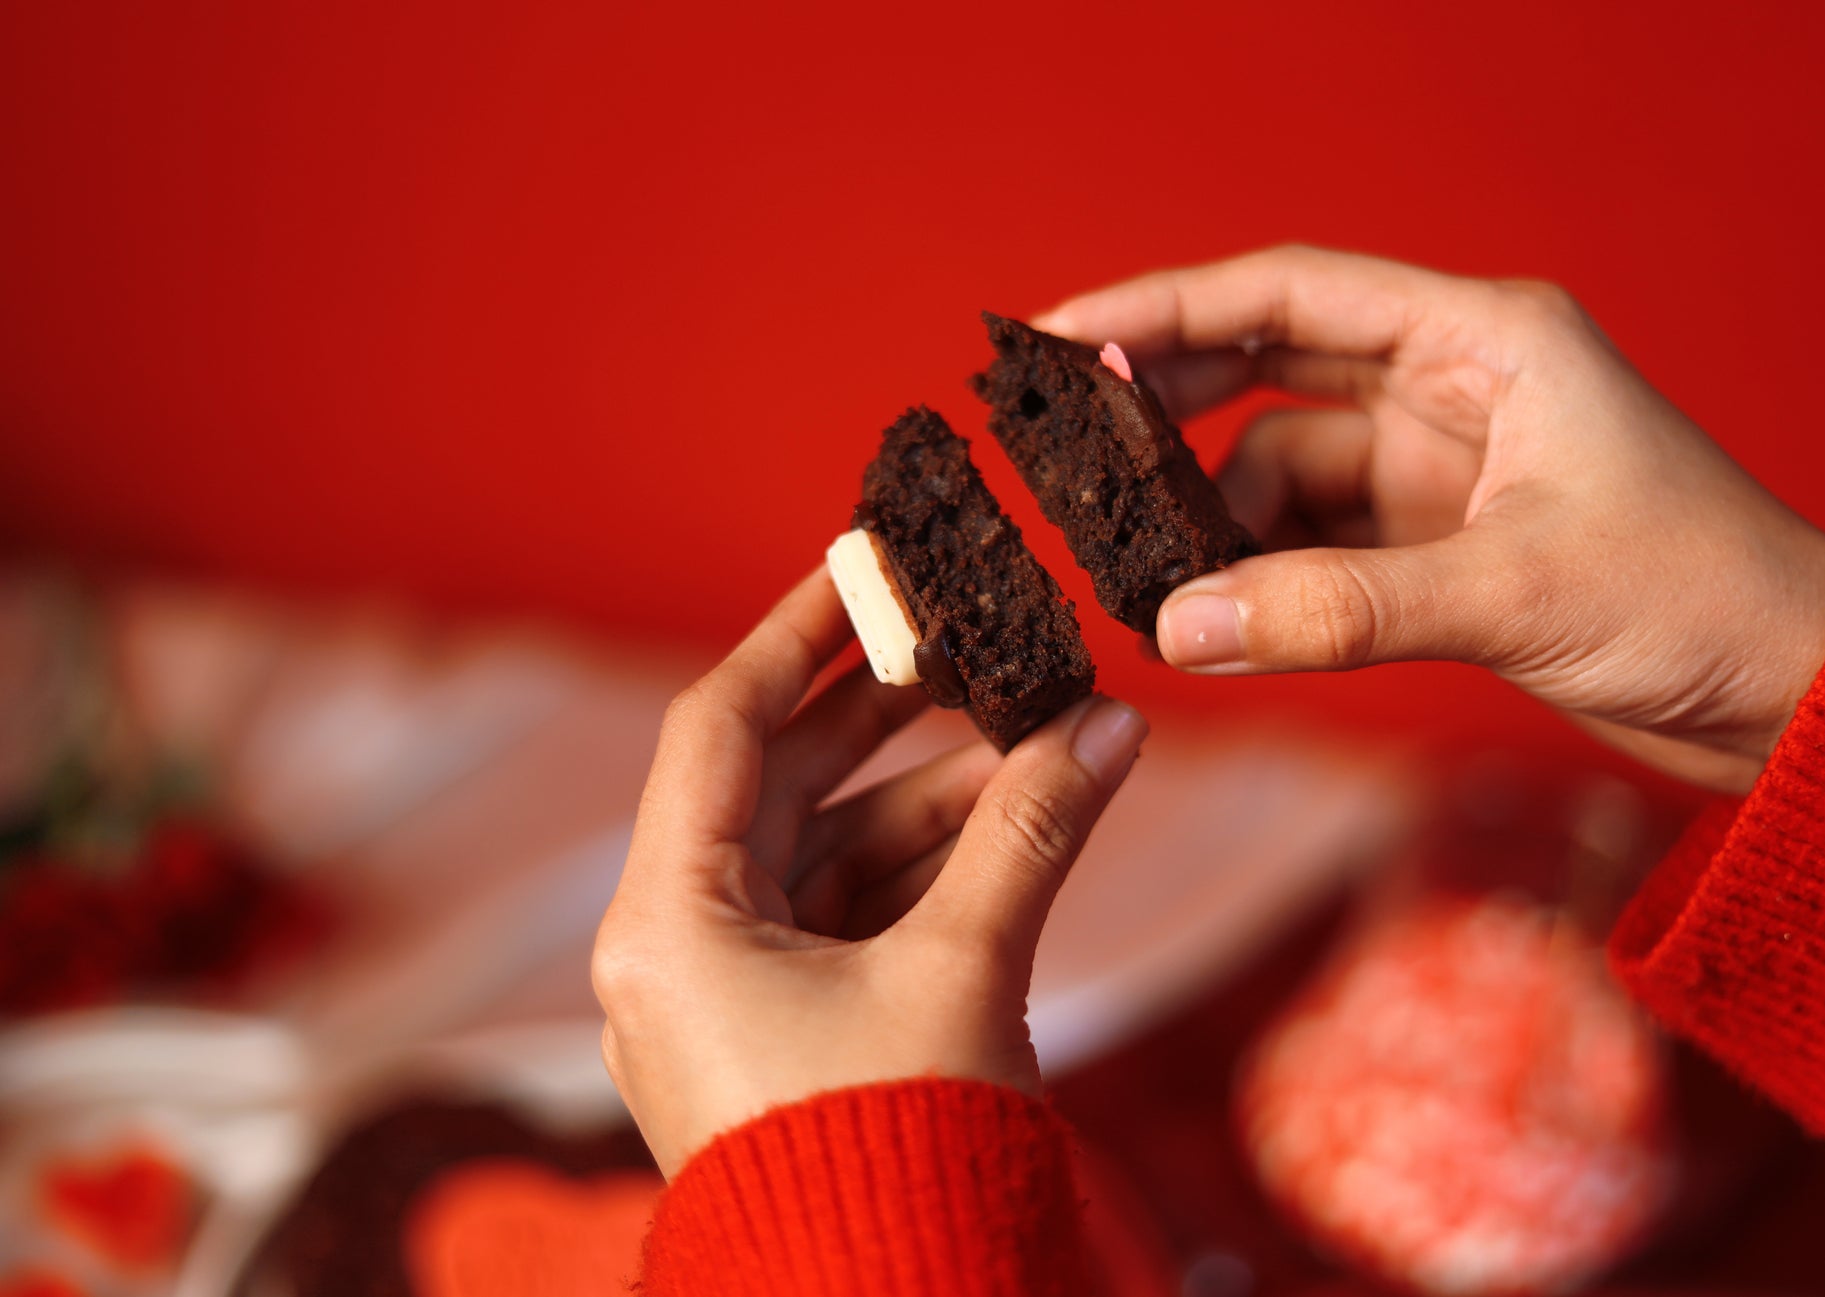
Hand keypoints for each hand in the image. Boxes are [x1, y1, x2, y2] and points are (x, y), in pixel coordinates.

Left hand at [592, 570, 1146, 1177]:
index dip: (800, 632)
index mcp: (669, 925)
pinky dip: (928, 868)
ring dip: (930, 794)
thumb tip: (1109, 728)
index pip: (717, 727)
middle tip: (969, 638)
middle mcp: (678, 954)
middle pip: (777, 785)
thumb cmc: (896, 1158)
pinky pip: (850, 918)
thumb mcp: (964, 972)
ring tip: (1034, 730)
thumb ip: (1032, 832)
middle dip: (885, 713)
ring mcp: (730, 1001)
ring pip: (827, 853)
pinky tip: (1014, 813)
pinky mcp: (787, 1039)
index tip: (867, 563)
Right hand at [1040, 245, 1824, 791]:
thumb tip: (1179, 628)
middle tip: (1059, 447)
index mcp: (1485, 340)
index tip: (1063, 336)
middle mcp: (1452, 391)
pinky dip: (1258, 582)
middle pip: (1268, 371)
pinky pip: (1311, 551)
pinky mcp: (1436, 550)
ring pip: (1279, 474)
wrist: (1791, 698)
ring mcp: (1439, 473)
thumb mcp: (1511, 593)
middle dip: (1167, 408)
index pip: (1292, 294)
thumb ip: (1337, 609)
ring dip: (1211, 527)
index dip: (1167, 306)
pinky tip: (1208, 617)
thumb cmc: (1699, 601)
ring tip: (1138, 582)